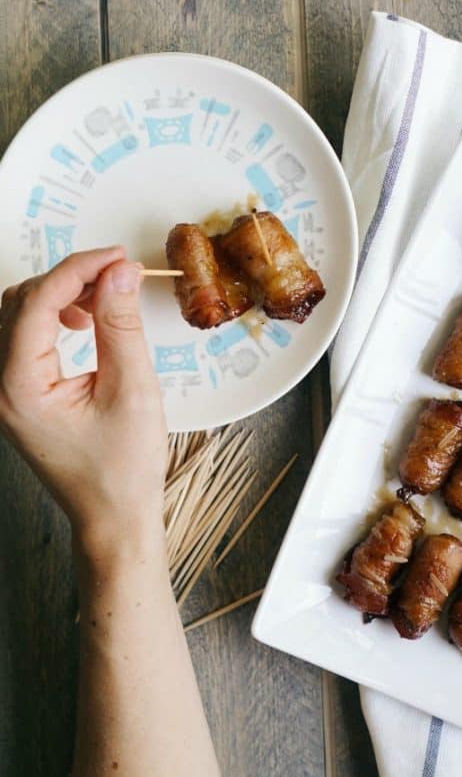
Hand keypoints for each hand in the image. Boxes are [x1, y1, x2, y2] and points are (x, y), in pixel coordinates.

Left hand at [0, 248, 167, 559]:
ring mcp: (6, 390)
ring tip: (106, 299)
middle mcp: (1, 386)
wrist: (114, 518)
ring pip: (20, 315)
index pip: (38, 302)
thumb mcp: (133, 389)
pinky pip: (26, 337)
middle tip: (118, 274)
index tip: (118, 257)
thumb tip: (119, 273)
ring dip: (62, 296)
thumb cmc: (123, 468)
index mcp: (19, 386)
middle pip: (21, 302)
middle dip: (70, 279)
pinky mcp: (20, 393)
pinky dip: (56, 318)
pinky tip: (87, 324)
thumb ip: (122, 325)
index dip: (79, 269)